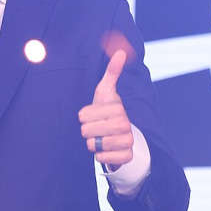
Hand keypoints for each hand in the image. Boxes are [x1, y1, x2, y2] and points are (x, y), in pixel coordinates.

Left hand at [78, 49, 134, 168]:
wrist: (119, 135)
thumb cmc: (107, 111)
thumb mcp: (106, 92)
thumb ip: (112, 73)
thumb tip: (121, 51)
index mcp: (118, 108)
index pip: (84, 115)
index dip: (83, 116)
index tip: (90, 115)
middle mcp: (125, 124)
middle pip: (87, 131)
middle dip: (86, 131)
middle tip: (94, 128)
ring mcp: (128, 141)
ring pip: (94, 145)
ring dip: (92, 143)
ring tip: (99, 138)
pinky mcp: (126, 156)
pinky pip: (102, 158)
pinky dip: (99, 155)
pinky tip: (104, 150)